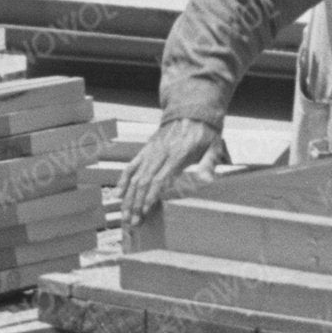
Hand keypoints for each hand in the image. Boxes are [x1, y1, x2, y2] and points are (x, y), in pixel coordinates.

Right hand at [116, 112, 226, 238]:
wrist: (192, 110)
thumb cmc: (205, 133)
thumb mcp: (214, 147)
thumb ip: (209, 164)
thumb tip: (207, 180)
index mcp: (178, 153)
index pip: (161, 177)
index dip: (151, 195)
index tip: (146, 210)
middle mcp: (161, 152)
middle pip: (144, 180)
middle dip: (136, 203)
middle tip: (133, 222)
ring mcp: (151, 150)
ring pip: (135, 176)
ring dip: (128, 197)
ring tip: (125, 215)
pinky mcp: (146, 149)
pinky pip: (131, 166)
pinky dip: (123, 180)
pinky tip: (117, 194)